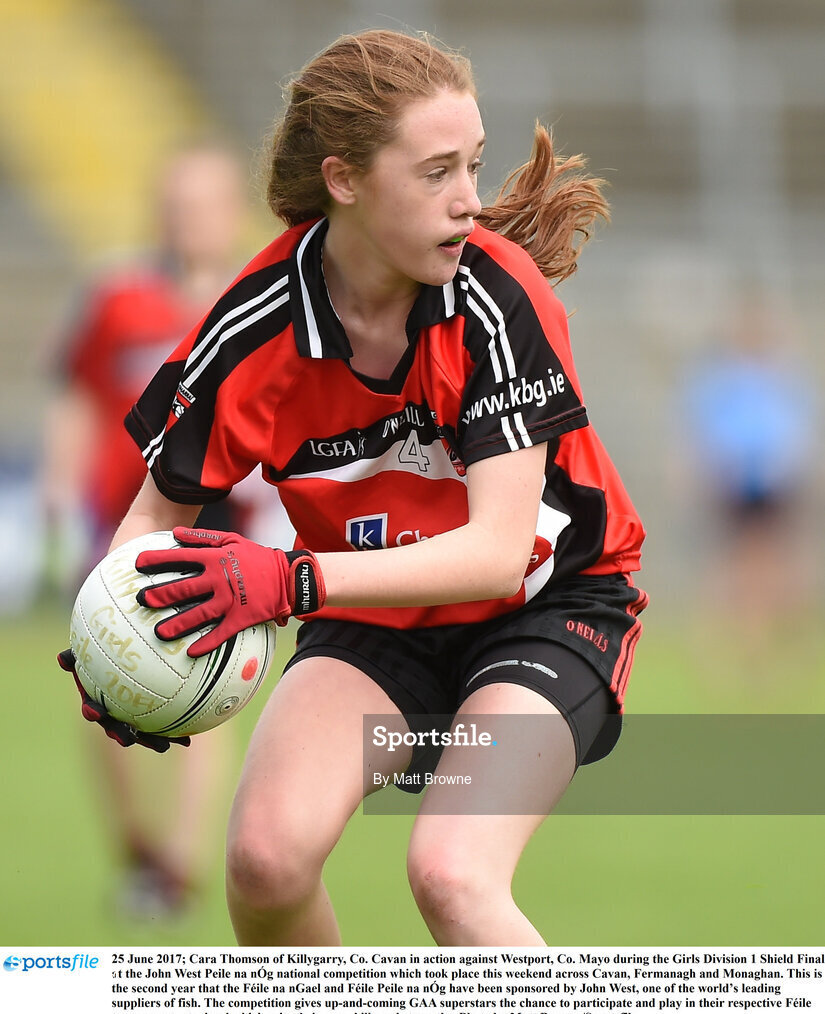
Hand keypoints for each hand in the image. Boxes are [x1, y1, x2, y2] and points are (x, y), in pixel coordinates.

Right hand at [57, 649, 189, 751]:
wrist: (132, 653)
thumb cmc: (109, 650)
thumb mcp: (95, 649)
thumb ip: (80, 653)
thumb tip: (61, 658)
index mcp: (98, 700)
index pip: (92, 708)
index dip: (93, 711)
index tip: (95, 711)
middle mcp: (114, 712)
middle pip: (115, 726)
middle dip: (121, 734)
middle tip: (127, 738)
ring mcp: (133, 717)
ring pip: (141, 732)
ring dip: (151, 740)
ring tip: (165, 746)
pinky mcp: (155, 718)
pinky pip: (164, 726)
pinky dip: (175, 734)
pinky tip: (190, 741)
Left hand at [135, 527, 325, 656]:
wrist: (288, 577)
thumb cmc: (257, 557)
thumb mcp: (232, 540)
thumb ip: (203, 537)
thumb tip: (175, 532)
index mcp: (216, 559)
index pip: (182, 558)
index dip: (158, 560)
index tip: (138, 564)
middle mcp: (220, 580)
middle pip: (185, 588)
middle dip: (161, 594)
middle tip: (141, 600)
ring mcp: (231, 600)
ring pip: (199, 614)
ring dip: (179, 624)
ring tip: (159, 633)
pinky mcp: (241, 618)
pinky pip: (221, 633)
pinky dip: (206, 643)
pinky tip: (190, 652)